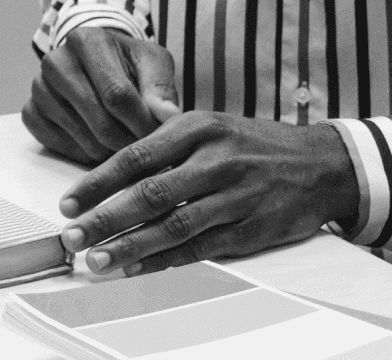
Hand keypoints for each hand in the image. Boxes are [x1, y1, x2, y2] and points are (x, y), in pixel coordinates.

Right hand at [22, 28, 180, 164]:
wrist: (96, 62)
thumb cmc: (128, 63)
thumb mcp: (152, 62)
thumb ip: (162, 87)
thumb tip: (167, 115)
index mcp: (86, 40)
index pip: (117, 94)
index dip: (142, 124)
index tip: (159, 137)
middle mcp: (55, 60)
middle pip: (99, 121)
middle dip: (128, 142)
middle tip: (143, 145)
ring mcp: (38, 86)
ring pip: (81, 137)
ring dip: (108, 150)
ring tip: (122, 142)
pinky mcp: (29, 110)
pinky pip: (57, 144)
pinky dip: (81, 152)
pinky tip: (95, 142)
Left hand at [57, 112, 360, 275]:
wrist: (323, 163)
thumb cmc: (253, 142)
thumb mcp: (210, 123)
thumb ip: (165, 137)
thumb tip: (113, 154)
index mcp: (197, 127)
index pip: (135, 156)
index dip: (98, 182)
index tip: (69, 202)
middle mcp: (215, 159)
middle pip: (150, 193)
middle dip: (105, 218)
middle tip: (73, 237)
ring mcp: (236, 196)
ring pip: (174, 225)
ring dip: (131, 247)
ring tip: (99, 260)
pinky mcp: (253, 228)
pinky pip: (203, 248)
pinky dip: (167, 260)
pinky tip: (140, 269)